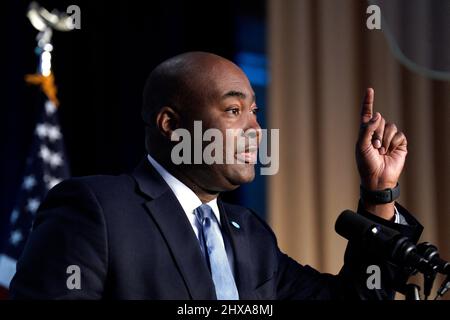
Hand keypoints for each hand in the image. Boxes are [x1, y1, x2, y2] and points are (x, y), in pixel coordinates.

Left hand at [356, 88, 407, 218]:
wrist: (378, 178)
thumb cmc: (366, 163)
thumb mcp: (361, 144)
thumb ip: (367, 128)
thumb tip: (378, 114)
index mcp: (365, 131)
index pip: (366, 113)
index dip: (368, 102)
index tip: (370, 90)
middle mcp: (377, 132)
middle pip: (380, 119)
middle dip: (377, 132)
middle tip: (374, 147)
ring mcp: (389, 137)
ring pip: (390, 126)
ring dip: (385, 139)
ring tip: (381, 151)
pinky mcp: (399, 143)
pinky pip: (399, 135)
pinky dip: (393, 143)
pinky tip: (390, 152)